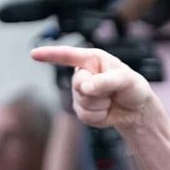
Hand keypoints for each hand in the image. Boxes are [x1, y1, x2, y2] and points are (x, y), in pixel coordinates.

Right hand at [31, 46, 154, 131]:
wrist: (136, 110)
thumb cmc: (133, 88)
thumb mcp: (126, 79)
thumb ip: (105, 81)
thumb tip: (85, 87)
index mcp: (92, 59)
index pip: (68, 55)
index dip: (50, 54)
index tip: (34, 54)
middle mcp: (83, 74)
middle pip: (77, 85)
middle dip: (96, 91)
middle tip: (112, 92)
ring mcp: (80, 93)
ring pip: (81, 102)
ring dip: (100, 105)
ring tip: (111, 100)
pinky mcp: (81, 109)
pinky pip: (84, 115)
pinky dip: (99, 116)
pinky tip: (106, 110)